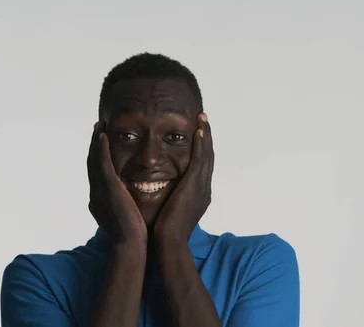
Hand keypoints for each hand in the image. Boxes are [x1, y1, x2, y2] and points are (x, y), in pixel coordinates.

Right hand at [87, 121, 147, 244]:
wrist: (132, 248)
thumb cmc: (135, 239)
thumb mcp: (128, 220)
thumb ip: (127, 209)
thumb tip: (134, 204)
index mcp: (100, 202)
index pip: (98, 175)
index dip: (98, 159)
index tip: (102, 145)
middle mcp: (96, 195)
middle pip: (92, 165)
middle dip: (94, 147)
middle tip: (97, 129)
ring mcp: (99, 192)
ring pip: (94, 161)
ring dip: (96, 142)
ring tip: (99, 126)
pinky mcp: (107, 189)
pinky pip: (102, 164)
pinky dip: (100, 148)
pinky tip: (103, 135)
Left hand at [153, 113, 213, 243]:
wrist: (169, 244)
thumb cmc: (164, 233)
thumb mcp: (168, 212)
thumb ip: (167, 200)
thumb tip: (155, 193)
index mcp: (197, 195)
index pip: (200, 167)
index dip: (200, 150)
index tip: (196, 135)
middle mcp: (204, 189)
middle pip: (208, 157)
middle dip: (206, 138)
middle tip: (203, 120)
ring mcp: (202, 186)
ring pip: (207, 155)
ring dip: (205, 135)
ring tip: (202, 118)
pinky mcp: (195, 185)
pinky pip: (201, 159)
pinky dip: (201, 144)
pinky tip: (198, 130)